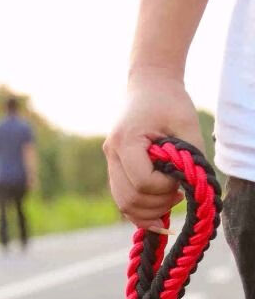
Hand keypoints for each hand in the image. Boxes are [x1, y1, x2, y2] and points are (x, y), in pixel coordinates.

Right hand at [104, 69, 203, 228]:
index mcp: (126, 141)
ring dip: (148, 211)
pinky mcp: (114, 167)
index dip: (165, 187)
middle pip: (129, 199)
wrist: (148, 85)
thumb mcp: (186, 124)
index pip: (143, 181)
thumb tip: (186, 189)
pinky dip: (139, 210)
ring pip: (123, 203)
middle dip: (157, 204)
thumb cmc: (169, 101)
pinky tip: (157, 213)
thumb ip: (188, 157)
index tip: (181, 178)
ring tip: (170, 202)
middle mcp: (111, 154)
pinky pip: (122, 198)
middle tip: (179, 196)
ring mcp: (109, 162)